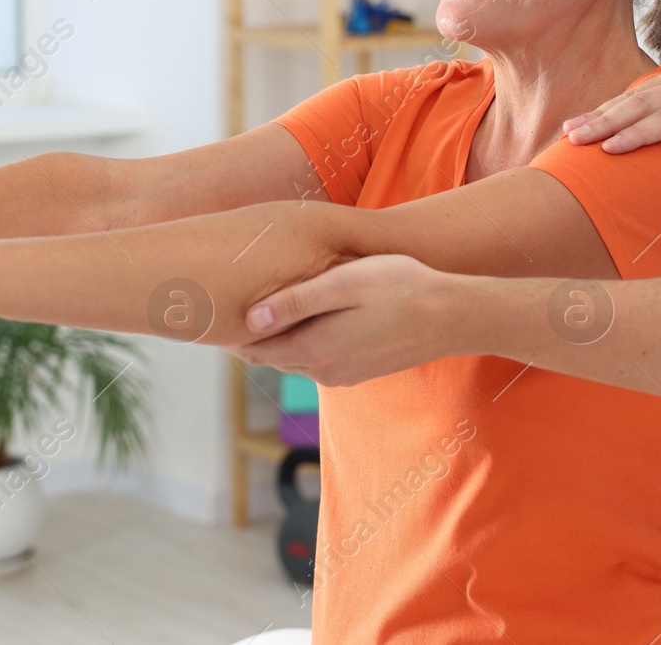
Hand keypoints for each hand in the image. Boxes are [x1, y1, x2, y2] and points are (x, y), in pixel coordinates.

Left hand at [232, 254, 466, 385]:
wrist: (453, 316)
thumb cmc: (401, 288)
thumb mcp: (345, 284)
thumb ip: (296, 302)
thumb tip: (249, 319)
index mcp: (314, 350)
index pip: (253, 349)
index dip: (228, 330)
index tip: (207, 309)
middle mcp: (324, 371)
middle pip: (269, 355)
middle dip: (247, 335)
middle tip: (221, 305)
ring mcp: (343, 374)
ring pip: (293, 357)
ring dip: (276, 337)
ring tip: (255, 308)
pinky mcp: (359, 370)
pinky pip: (317, 357)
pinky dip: (301, 340)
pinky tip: (303, 317)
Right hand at [561, 65, 660, 176]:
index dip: (637, 134)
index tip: (609, 151)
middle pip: (642, 103)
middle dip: (605, 121)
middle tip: (574, 140)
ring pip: (632, 95)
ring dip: (599, 112)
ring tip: (568, 131)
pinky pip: (635, 92)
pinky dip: (609, 106)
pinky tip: (585, 121)